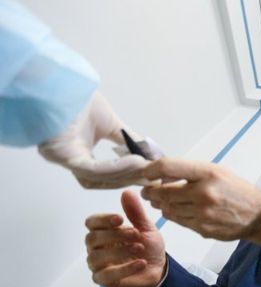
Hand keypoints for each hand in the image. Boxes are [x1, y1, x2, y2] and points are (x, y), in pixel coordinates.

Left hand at [38, 92, 161, 188]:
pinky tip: (136, 162)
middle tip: (154, 178)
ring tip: (146, 167)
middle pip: (104, 180)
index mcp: (78, 152)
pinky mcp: (64, 157)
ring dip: (126, 174)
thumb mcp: (111, 122)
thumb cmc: (78, 97)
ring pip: (99, 178)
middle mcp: (70, 160)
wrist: (57, 82)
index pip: (106, 173)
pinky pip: (93, 169)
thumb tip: (150, 154)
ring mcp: (65, 160)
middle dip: (131, 179)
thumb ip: (128, 140)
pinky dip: (117, 167)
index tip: (151, 174)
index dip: (129, 175)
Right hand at [85, 190, 165, 286]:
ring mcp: (98, 265)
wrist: (159, 269)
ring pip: (96, 257)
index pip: (91, 222)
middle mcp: (96, 248)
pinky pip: (106, 275)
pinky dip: (125, 269)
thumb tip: (127, 192)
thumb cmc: (148, 246)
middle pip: (92, 239)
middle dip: (114, 235)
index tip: (121, 219)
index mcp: (103, 231)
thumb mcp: (146, 228)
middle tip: (136, 235)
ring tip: (140, 248)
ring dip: (119, 252)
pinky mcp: (104, 280)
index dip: (103, 220)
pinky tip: (141, 263)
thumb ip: (136, 212)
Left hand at [141, 158, 260, 244]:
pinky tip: (175, 210)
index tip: (145, 173)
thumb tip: (162, 174)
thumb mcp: (217, 171)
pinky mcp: (202, 228)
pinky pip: (178, 221)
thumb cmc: (237, 190)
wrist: (258, 215)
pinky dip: (172, 214)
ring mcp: (202, 213)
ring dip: (159, 204)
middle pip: (162, 192)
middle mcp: (203, 193)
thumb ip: (191, 172)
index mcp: (207, 174)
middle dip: (150, 191)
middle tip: (147, 190)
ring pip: (167, 208)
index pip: (168, 167)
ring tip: (160, 200)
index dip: (150, 170)